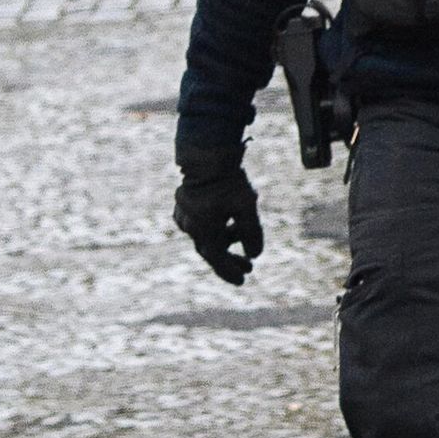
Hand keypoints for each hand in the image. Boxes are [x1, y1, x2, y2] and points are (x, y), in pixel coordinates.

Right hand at [174, 161, 263, 286]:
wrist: (205, 156)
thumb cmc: (227, 182)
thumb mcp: (246, 207)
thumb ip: (252, 232)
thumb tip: (255, 254)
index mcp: (203, 230)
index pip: (217, 259)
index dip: (229, 271)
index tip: (242, 280)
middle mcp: (190, 227)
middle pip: (211, 250)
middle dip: (230, 260)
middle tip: (249, 267)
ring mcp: (183, 216)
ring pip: (206, 236)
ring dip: (225, 241)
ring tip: (243, 235)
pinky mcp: (182, 206)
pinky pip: (199, 224)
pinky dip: (214, 229)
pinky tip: (227, 223)